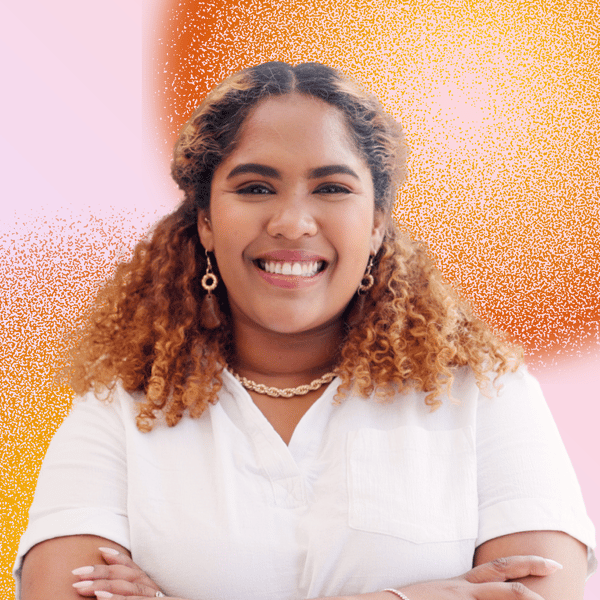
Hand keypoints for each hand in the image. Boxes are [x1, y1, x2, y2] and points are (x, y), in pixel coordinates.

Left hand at [71, 547, 164, 597]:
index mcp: (154, 589)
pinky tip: (101, 598)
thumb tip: (110, 594)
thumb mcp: (153, 598)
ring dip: (102, 585)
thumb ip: (137, 594)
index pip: (135, 569)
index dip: (119, 558)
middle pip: (128, 575)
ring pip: (129, 587)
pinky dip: (118, 599)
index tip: (100, 550)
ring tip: (81, 586)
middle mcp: (156, 591)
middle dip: (101, 571)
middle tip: (76, 571)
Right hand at [396, 555, 562, 598]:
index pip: (496, 567)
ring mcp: (461, 597)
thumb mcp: (440, 595)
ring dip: (523, 594)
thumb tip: (476, 595)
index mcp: (462, 583)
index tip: (545, 565)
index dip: (521, 564)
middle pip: (503, 571)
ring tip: (545, 597)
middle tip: (556, 566)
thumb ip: (461, 593)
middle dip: (531, 567)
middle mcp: (465, 587)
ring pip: (501, 592)